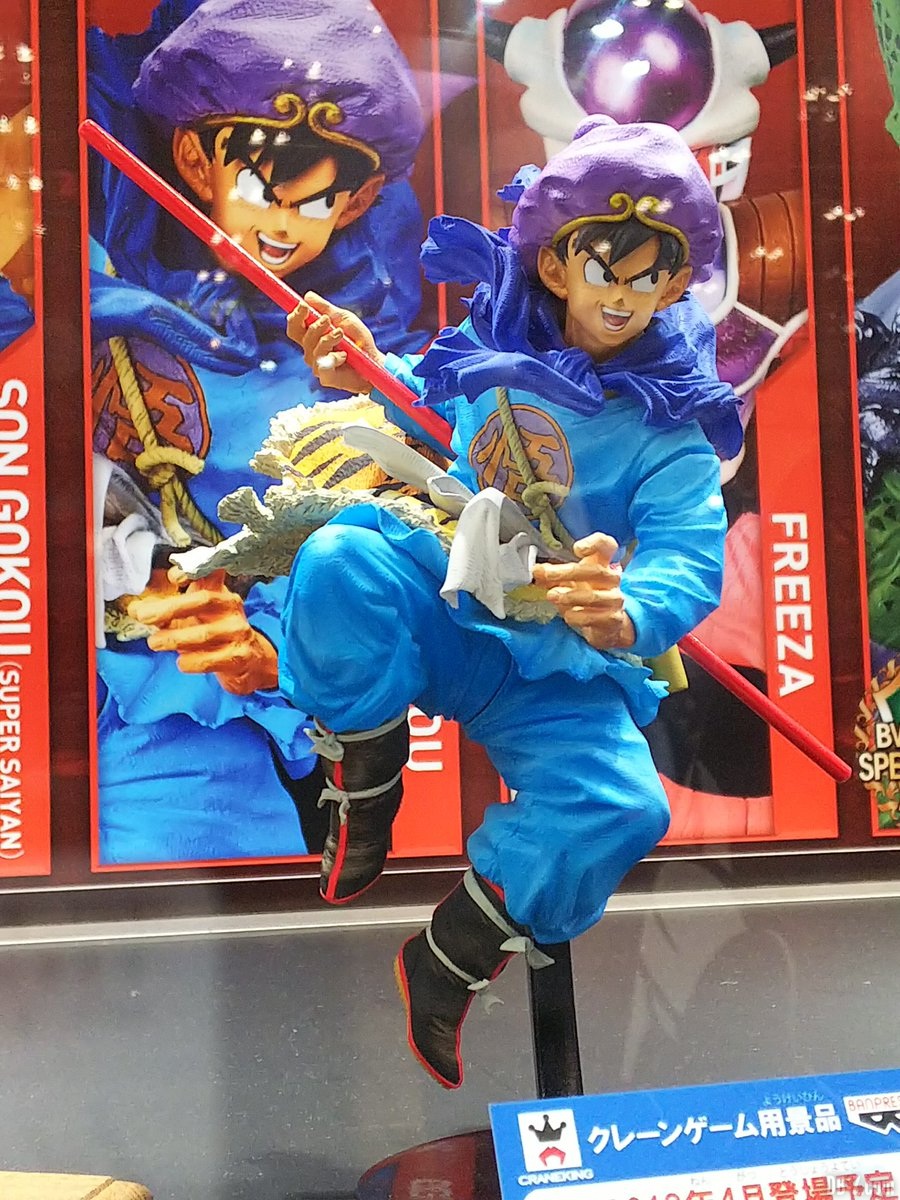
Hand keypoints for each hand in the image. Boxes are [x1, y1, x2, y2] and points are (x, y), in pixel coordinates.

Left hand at [128, 569, 279, 695]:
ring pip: (206, 632)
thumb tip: (135, 609)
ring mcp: (238, 631)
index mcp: (217, 591)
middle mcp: (230, 607)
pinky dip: (194, 661)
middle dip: (171, 608)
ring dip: (176, 637)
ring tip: (155, 643)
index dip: (192, 570)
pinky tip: (181, 662)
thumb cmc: (214, 635)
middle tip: (144, 616)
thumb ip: (162, 613)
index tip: (173, 577)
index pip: (209, 571)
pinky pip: (213, 659)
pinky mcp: (240, 656)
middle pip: (204, 599)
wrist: (250, 661)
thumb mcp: (188, 618)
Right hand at [286, 290, 383, 394]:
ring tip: (341, 334)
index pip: (295, 324)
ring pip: (312, 348)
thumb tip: (307, 296)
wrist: (374, 362)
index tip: (304, 306)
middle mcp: (311, 349)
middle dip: (313, 325)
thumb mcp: (344, 319)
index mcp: (312, 335)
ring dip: (327, 339)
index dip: (296, 315)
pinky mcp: (326, 377)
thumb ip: (326, 309)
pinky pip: (322, 365)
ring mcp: (316, 364)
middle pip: (297, 335)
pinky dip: (334, 357)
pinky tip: (345, 355)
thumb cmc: (358, 341)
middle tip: (327, 320)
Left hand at [532, 532, 635, 650]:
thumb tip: (536, 570)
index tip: (577, 549)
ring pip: (593, 596)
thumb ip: (552, 575)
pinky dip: (576, 616)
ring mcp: (614, 599)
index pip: (606, 545)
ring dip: (570, 596)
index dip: (594, 544)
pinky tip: (568, 614)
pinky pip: (593, 617)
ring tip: (552, 595)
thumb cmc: (586, 595)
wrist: (606, 624)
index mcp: (601, 563)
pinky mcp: (613, 619)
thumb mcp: (569, 581)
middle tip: (547, 574)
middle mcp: (611, 579)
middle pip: (596, 570)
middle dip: (567, 572)